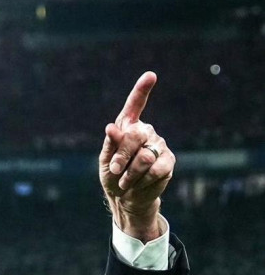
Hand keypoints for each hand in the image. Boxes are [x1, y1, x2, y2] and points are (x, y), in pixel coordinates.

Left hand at [99, 71, 174, 241]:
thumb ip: (110, 145)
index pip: (135, 105)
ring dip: (130, 174)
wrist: (126, 198)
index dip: (142, 90)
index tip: (150, 76)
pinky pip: (155, 169)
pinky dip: (143, 181)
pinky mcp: (168, 161)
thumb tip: (111, 128)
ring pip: (144, 157)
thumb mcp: (105, 161)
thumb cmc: (113, 176)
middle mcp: (145, 132)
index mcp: (128, 127)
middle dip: (121, 157)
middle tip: (115, 170)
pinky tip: (140, 183)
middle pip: (135, 136)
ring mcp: (159, 145)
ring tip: (126, 181)